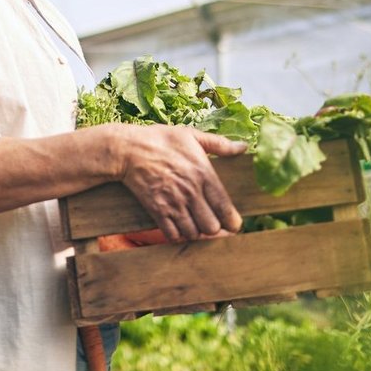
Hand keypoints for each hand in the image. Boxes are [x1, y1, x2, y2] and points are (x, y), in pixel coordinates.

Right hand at [113, 124, 245, 242]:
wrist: (128, 149)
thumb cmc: (160, 140)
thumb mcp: (191, 135)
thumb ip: (219, 144)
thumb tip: (243, 147)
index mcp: (204, 174)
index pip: (226, 209)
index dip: (233, 222)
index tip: (233, 224)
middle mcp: (191, 192)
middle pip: (212, 227)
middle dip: (214, 228)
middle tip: (212, 224)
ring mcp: (173, 203)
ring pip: (193, 233)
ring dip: (196, 232)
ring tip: (195, 225)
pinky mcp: (156, 211)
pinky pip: (172, 235)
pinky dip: (177, 234)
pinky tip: (178, 227)